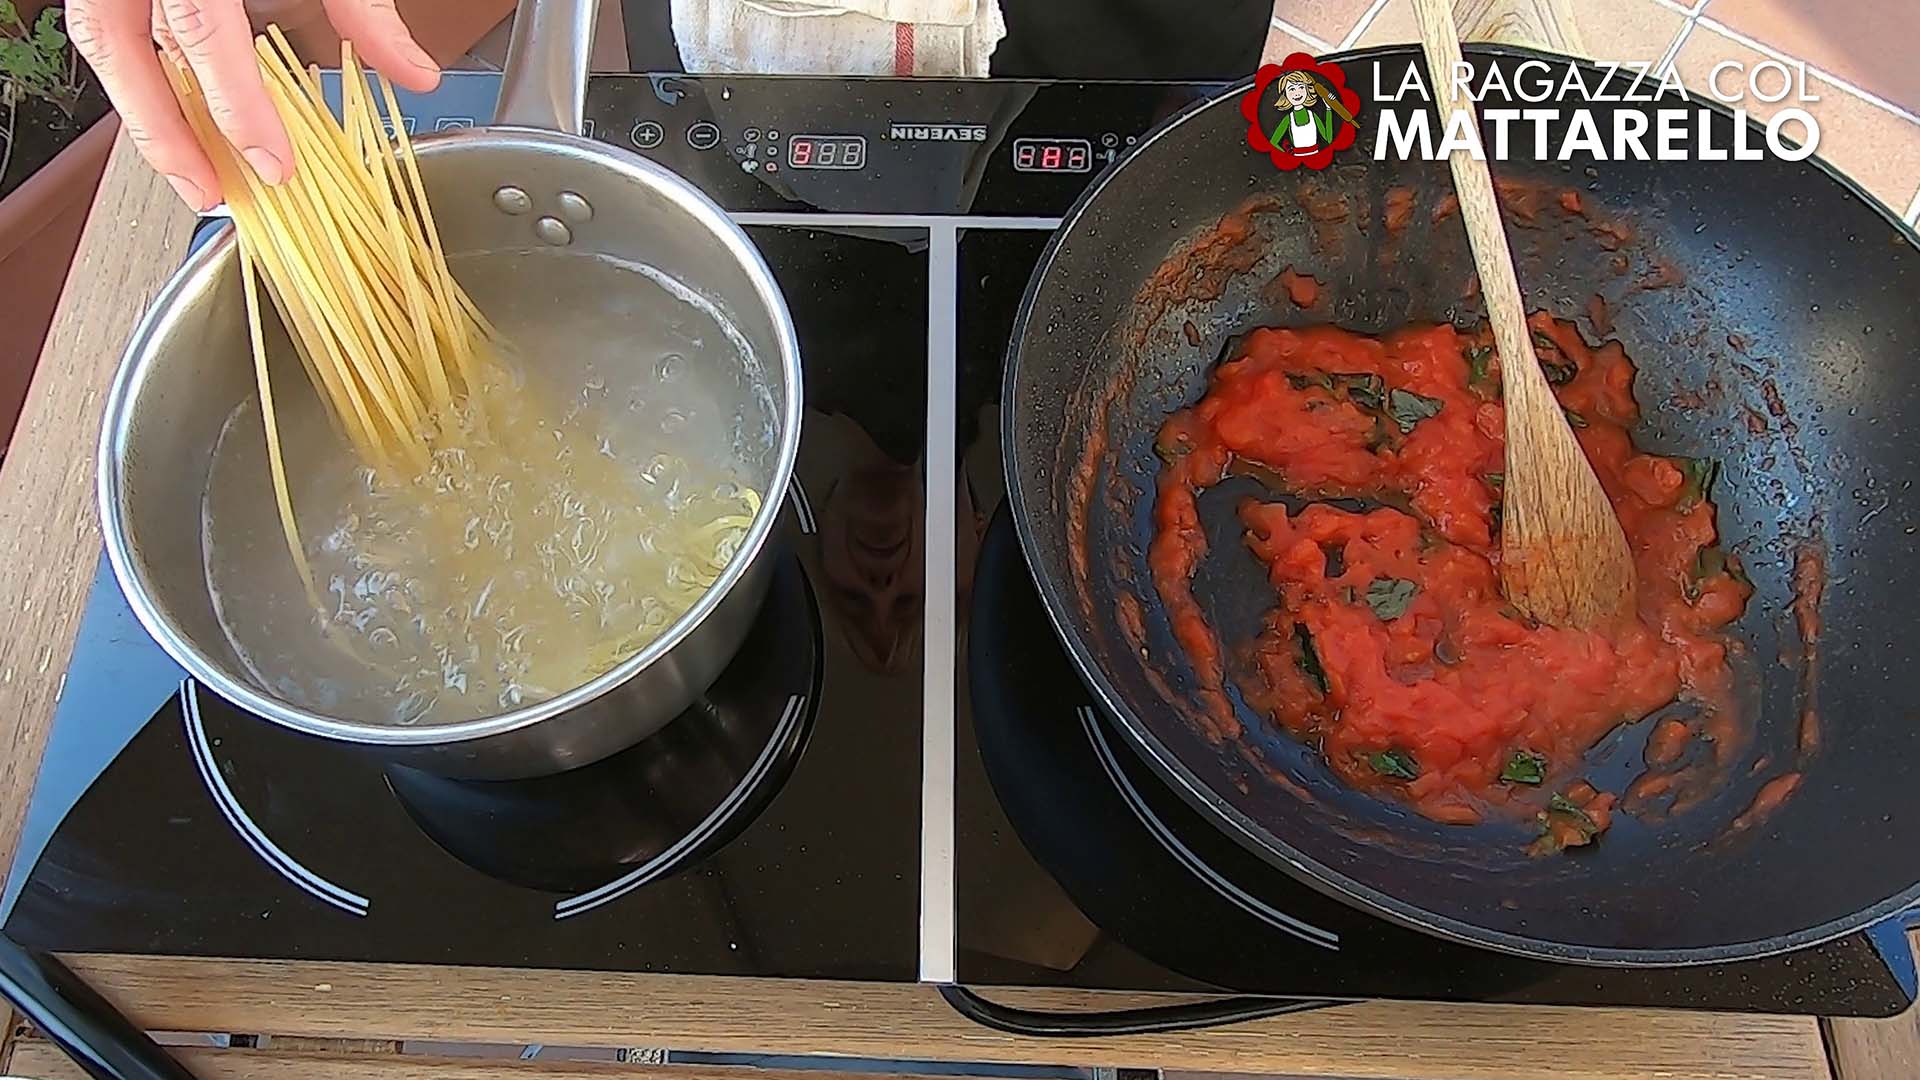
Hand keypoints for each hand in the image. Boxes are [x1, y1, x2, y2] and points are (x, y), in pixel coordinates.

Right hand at [67, 0, 441, 209]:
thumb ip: (361, 5)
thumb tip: (413, 73)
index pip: (204, 33)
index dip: (236, 108)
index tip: (271, 165)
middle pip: (124, 50)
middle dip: (166, 134)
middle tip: (215, 195)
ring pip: (103, 43)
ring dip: (146, 117)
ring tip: (194, 176)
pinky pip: (110, 23)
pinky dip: (146, 77)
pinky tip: (181, 119)